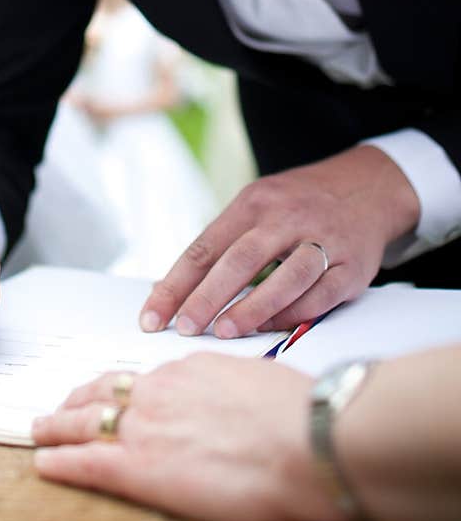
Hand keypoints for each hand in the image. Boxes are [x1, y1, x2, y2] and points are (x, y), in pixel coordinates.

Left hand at [33, 355, 349, 520]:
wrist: (307, 439)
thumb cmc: (301, 415)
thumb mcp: (261, 382)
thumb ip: (233, 388)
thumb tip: (235, 397)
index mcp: (189, 370)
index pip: (140, 376)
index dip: (118, 386)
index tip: (108, 392)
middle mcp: (159, 391)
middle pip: (103, 392)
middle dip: (76, 400)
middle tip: (59, 406)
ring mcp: (146, 427)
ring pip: (85, 421)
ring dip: (57, 425)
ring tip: (41, 430)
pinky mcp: (139, 467)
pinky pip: (86, 461)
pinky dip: (60, 461)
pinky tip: (45, 463)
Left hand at [139, 145, 419, 338]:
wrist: (368, 188)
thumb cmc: (298, 205)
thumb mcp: (258, 206)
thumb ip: (221, 245)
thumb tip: (170, 292)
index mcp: (254, 202)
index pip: (205, 247)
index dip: (175, 284)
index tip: (152, 317)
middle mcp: (287, 217)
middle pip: (241, 259)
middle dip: (207, 297)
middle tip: (184, 328)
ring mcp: (323, 240)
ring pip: (286, 277)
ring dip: (252, 307)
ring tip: (223, 332)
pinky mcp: (353, 267)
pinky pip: (320, 295)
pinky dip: (294, 314)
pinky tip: (271, 328)